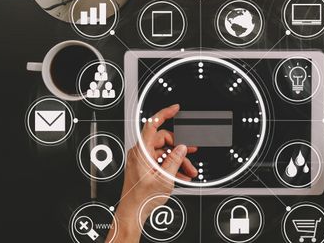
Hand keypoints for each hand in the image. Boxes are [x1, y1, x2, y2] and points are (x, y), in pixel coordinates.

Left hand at [107, 104, 197, 242]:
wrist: (132, 213)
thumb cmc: (141, 198)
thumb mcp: (164, 178)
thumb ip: (174, 160)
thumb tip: (182, 148)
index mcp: (141, 151)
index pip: (152, 124)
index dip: (164, 113)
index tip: (175, 109)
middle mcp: (140, 153)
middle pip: (163, 140)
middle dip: (179, 148)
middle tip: (191, 154)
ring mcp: (142, 160)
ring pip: (164, 152)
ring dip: (178, 160)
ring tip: (189, 170)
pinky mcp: (145, 167)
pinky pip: (161, 161)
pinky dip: (172, 166)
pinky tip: (182, 174)